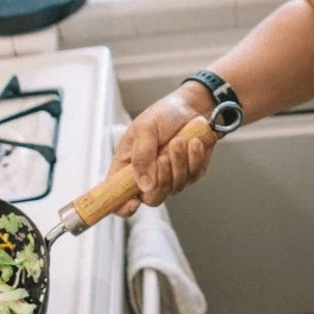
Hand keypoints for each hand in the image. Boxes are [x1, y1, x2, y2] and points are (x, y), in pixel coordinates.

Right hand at [110, 87, 214, 216]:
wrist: (192, 105)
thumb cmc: (163, 114)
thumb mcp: (145, 129)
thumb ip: (142, 157)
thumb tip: (145, 186)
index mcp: (128, 167)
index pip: (119, 198)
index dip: (123, 207)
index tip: (134, 203)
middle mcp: (148, 176)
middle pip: (152, 199)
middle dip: (161, 179)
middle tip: (164, 156)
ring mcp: (170, 176)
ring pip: (174, 188)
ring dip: (179, 162)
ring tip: (179, 140)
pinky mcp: (190, 172)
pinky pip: (194, 175)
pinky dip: (194, 157)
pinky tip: (193, 142)